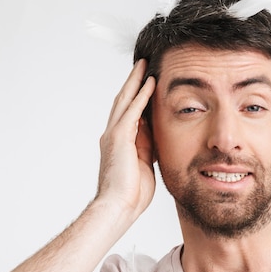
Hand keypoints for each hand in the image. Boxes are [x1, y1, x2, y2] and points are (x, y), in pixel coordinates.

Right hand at [96, 60, 156, 221]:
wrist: (119, 207)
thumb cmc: (132, 193)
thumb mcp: (145, 164)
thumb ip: (148, 148)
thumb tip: (157, 136)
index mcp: (121, 142)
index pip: (129, 113)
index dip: (137, 96)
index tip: (147, 81)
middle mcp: (113, 135)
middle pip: (124, 101)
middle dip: (133, 82)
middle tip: (142, 65)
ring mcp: (114, 135)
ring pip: (125, 100)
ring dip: (135, 82)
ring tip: (144, 65)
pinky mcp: (119, 138)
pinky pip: (132, 111)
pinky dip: (141, 96)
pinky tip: (150, 83)